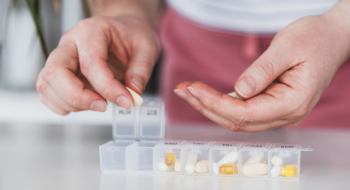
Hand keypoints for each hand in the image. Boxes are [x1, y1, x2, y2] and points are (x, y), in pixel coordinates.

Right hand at [36, 16, 159, 114]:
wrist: (123, 32)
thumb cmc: (132, 36)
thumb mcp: (147, 48)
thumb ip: (141, 71)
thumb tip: (133, 95)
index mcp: (92, 31)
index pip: (91, 63)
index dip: (107, 88)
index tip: (126, 101)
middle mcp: (70, 42)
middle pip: (55, 71)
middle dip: (78, 96)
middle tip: (103, 106)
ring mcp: (61, 57)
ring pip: (46, 83)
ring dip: (70, 103)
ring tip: (98, 104)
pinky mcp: (58, 72)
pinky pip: (46, 91)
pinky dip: (62, 105)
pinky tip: (84, 105)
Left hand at [174, 15, 349, 131]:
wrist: (331, 40)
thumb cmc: (314, 39)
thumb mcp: (288, 47)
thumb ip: (263, 70)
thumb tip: (240, 90)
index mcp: (293, 103)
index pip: (246, 113)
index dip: (216, 103)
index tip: (193, 88)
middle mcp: (286, 114)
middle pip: (238, 121)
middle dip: (206, 106)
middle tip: (181, 90)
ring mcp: (279, 113)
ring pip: (238, 119)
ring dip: (210, 106)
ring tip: (186, 91)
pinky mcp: (272, 106)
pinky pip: (243, 112)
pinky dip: (222, 103)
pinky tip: (205, 94)